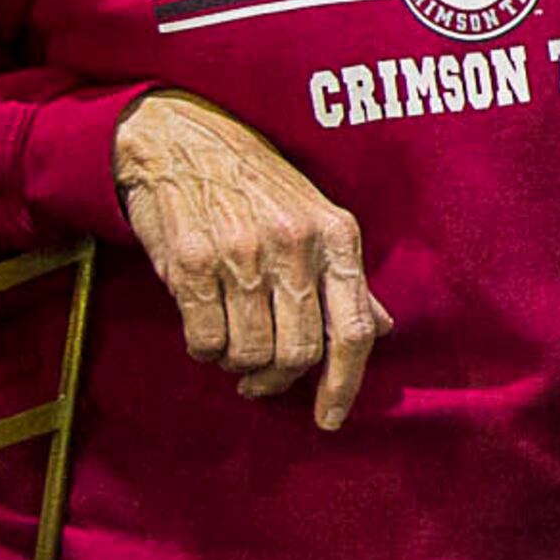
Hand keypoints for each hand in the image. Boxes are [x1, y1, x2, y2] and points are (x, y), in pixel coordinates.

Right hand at [112, 90, 389, 428]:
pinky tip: (206, 328)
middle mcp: (294, 245)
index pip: (352, 329)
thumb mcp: (317, 217)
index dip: (344, 384)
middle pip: (298, 352)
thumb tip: (378, 331)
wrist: (182, 139)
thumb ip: (346, 278)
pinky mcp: (190, 263)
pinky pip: (204, 340)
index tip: (329, 420)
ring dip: (239, 366)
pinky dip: (205, 350)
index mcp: (336, 236)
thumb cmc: (257, 185)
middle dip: (278, 380)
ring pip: (249, 353)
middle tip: (262, 379)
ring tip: (233, 343)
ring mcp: (241, 254)